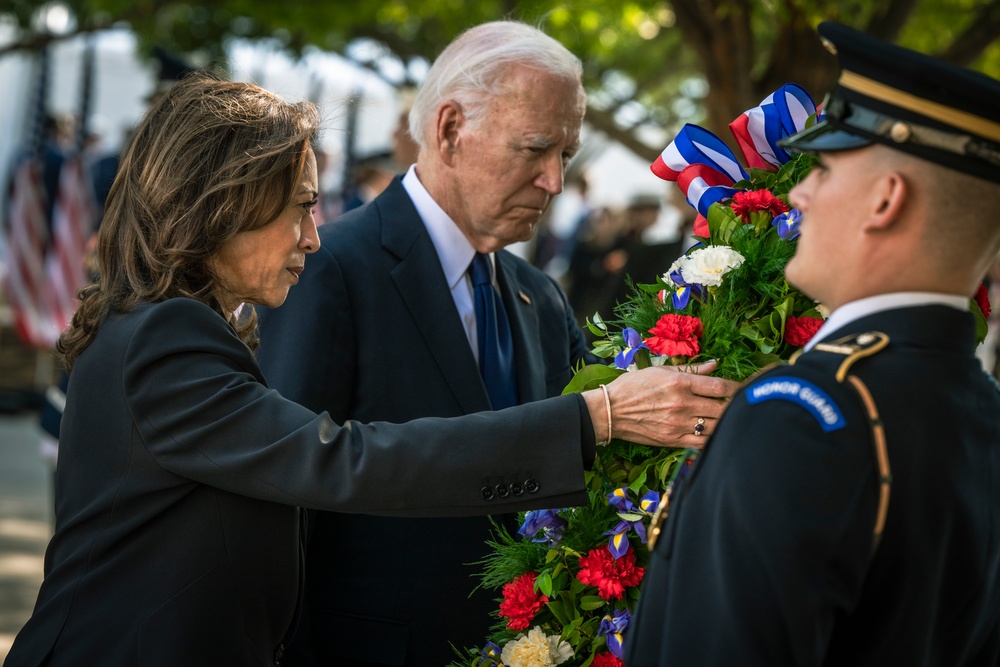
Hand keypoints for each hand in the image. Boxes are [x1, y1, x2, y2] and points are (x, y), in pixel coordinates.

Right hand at [583, 360, 738, 448]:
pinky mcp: (673, 440)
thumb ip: (691, 370)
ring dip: (726, 423)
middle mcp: (682, 404)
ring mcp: (678, 424)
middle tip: (741, 405)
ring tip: (730, 419)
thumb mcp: (660, 371)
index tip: (743, 389)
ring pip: (716, 427)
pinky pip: (702, 442)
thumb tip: (715, 365)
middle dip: (735, 406)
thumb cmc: (633, 387)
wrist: (610, 412)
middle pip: (722, 408)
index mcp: (680, 383)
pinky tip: (715, 433)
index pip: (719, 386)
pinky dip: (712, 437)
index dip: (736, 388)